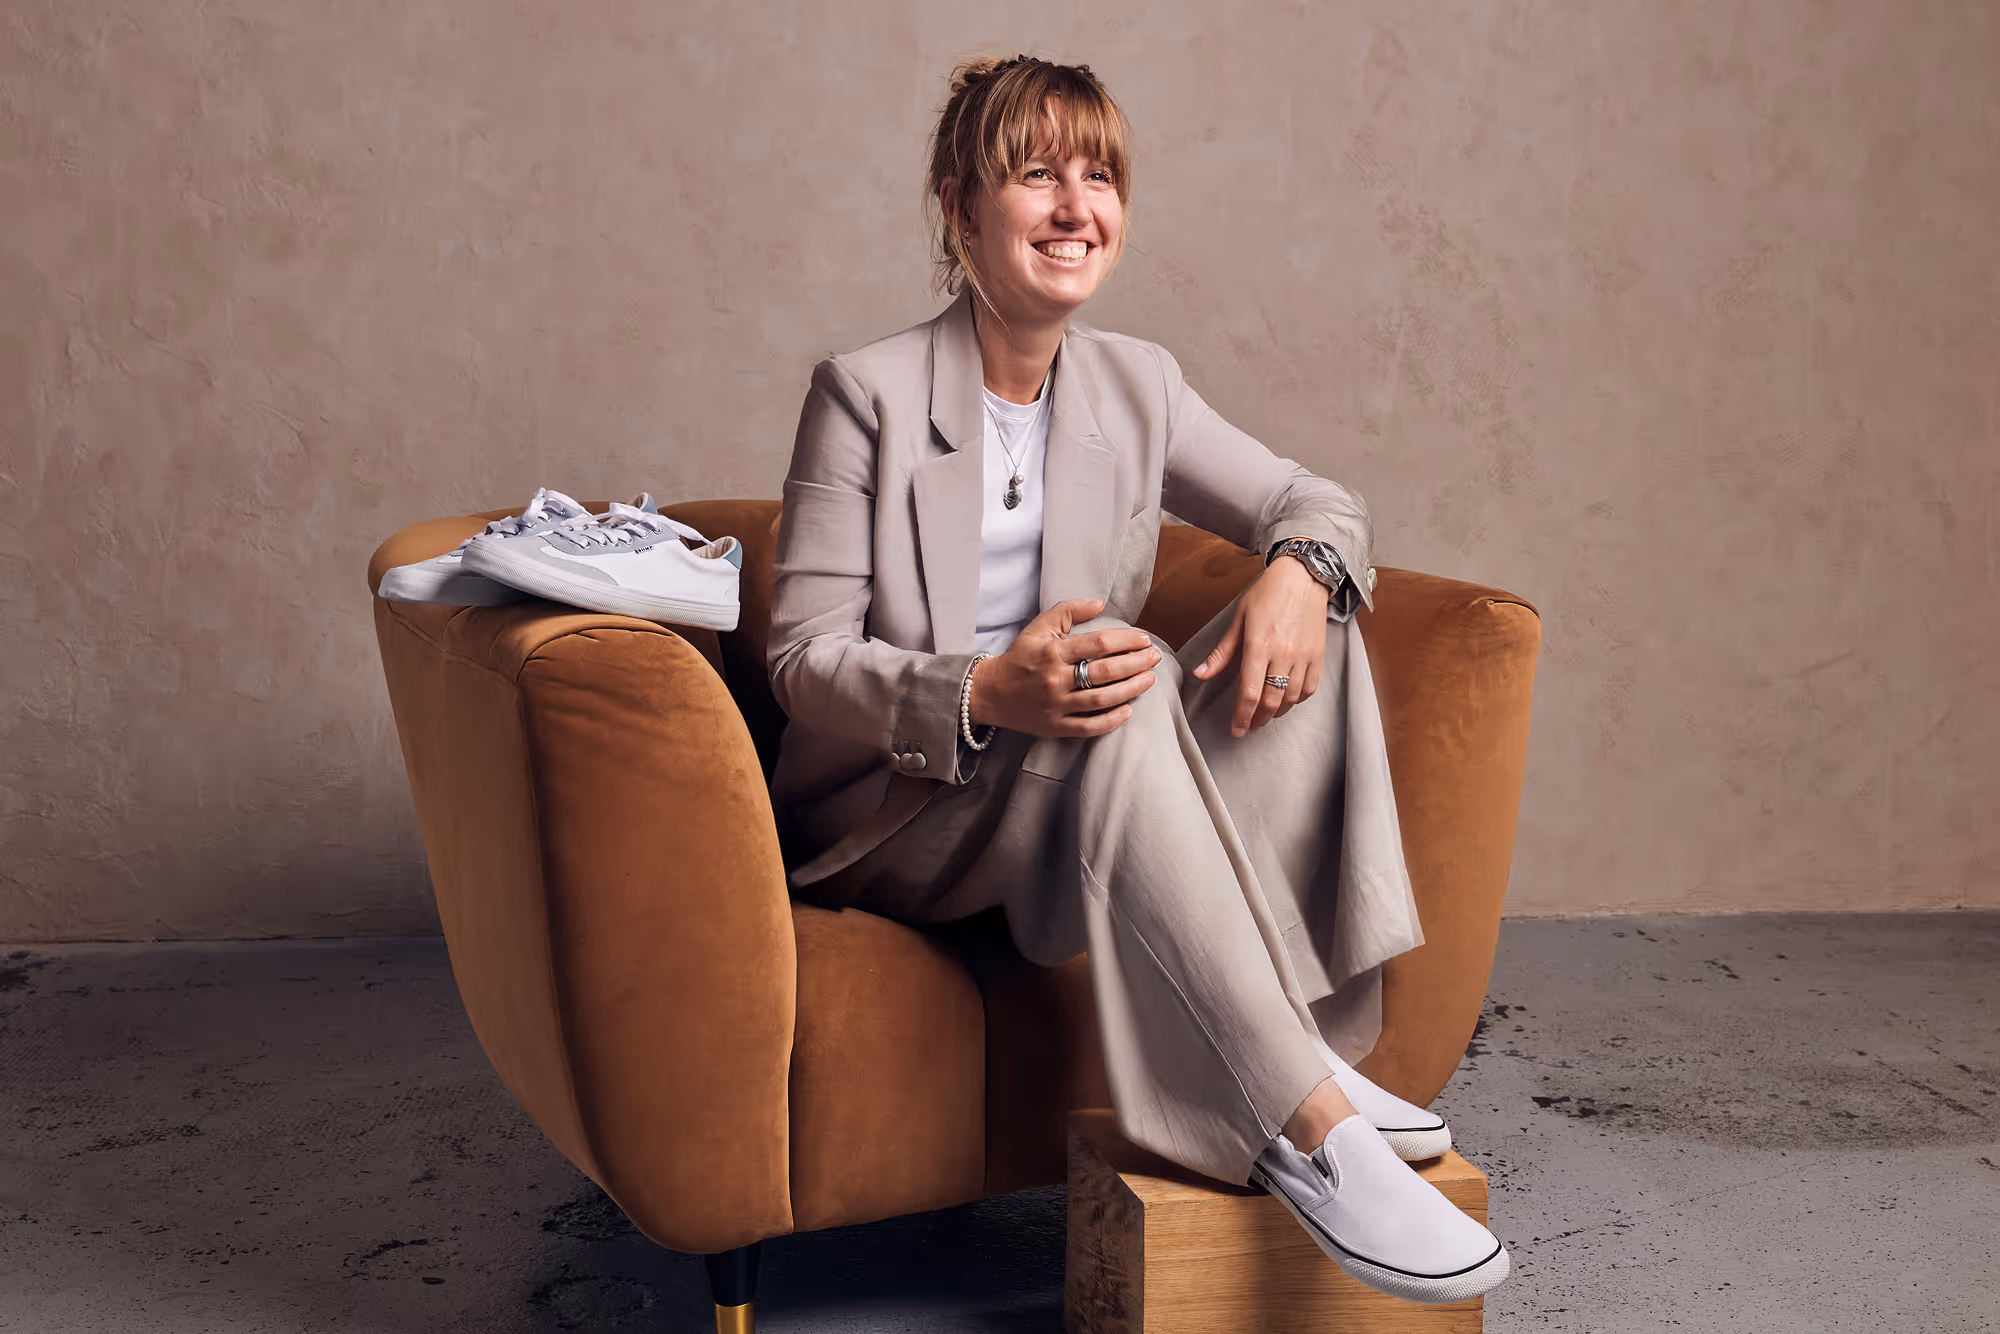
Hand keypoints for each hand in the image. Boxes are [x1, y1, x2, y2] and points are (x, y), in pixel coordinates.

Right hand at [967, 598, 1161, 738]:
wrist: (990, 693)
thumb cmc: (1020, 657)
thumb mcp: (1039, 627)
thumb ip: (1068, 610)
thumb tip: (1100, 603)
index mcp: (1052, 652)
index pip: (1097, 644)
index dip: (1125, 641)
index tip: (1144, 640)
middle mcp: (1055, 679)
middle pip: (1105, 672)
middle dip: (1136, 664)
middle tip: (1154, 658)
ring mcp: (1056, 705)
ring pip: (1101, 700)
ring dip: (1131, 689)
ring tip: (1149, 680)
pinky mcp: (1055, 726)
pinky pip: (1089, 727)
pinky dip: (1111, 720)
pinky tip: (1128, 710)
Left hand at [1190, 556, 1329, 736]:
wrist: (1302, 577)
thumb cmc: (1266, 594)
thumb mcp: (1238, 619)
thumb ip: (1221, 652)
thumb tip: (1200, 675)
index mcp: (1259, 645)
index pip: (1250, 692)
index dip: (1242, 717)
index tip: (1236, 730)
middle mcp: (1283, 654)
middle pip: (1271, 701)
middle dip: (1258, 719)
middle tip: (1249, 726)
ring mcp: (1304, 656)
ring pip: (1291, 698)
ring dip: (1276, 712)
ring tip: (1265, 714)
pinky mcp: (1318, 655)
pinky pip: (1309, 688)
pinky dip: (1297, 699)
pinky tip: (1286, 699)